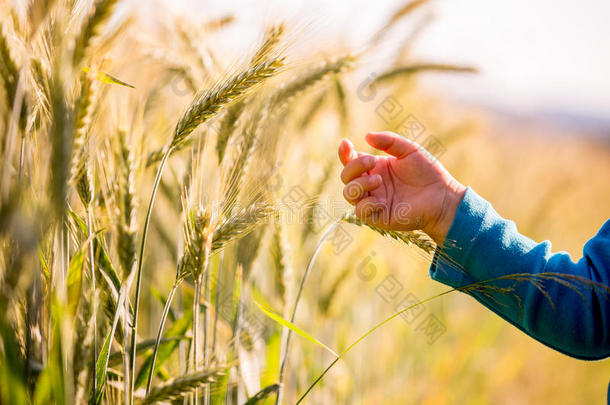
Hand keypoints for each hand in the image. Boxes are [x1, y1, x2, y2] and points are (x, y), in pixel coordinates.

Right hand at [338, 131, 465, 244]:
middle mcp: (371, 185)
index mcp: (375, 168)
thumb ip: (389, 141)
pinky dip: (366, 204)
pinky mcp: (378, 217)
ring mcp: (373, 201)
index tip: (346, 143)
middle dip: (354, 167)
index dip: (344, 153)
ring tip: (379, 180)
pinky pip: (360, 211)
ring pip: (349, 193)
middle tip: (372, 161)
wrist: (442, 196)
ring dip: (359, 184)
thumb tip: (366, 136)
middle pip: (346, 177)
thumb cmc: (428, 172)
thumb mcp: (409, 150)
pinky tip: (381, 200)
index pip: (351, 161)